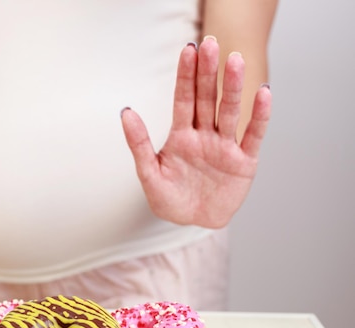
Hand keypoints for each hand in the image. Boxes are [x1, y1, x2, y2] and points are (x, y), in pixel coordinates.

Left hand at [121, 36, 271, 228]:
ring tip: (234, 60)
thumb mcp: (148, 173)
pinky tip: (263, 93)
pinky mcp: (244, 162)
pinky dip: (259, 116)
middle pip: (207, 99)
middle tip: (211, 43)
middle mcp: (205, 135)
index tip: (188, 50)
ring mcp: (225, 146)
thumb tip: (125, 111)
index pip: (184, 100)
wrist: (193, 222)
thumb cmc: (169, 198)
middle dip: (208, 72)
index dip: (186, 76)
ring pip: (229, 112)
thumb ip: (138, 143)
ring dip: (232, 87)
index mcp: (182, 136)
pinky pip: (253, 135)